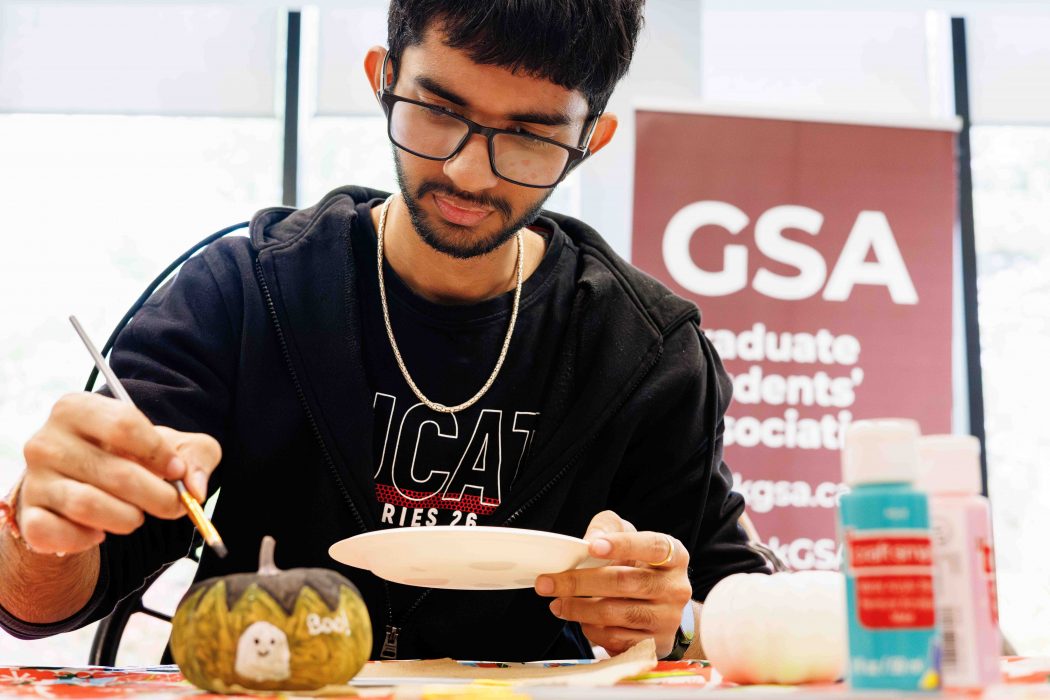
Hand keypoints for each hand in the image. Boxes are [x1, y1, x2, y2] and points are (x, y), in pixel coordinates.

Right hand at [17, 392, 220, 554]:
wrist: (82, 487)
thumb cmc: (131, 458)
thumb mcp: (172, 446)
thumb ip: (196, 457)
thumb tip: (196, 488)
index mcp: (77, 409)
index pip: (124, 424)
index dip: (159, 452)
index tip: (177, 470)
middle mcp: (47, 441)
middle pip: (116, 471)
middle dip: (157, 495)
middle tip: (173, 506)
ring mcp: (35, 480)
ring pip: (89, 505)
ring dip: (128, 518)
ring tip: (137, 516)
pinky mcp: (29, 516)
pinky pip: (59, 534)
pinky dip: (89, 538)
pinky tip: (101, 532)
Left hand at [535, 510, 691, 657]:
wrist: (662, 606)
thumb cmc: (641, 565)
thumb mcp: (629, 537)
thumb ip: (609, 527)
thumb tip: (592, 537)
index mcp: (674, 555)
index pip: (652, 546)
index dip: (623, 545)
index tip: (592, 547)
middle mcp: (675, 587)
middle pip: (625, 582)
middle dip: (580, 582)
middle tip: (548, 583)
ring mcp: (667, 618)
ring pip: (617, 614)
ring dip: (580, 609)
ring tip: (558, 603)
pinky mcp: (656, 643)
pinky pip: (617, 639)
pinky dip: (593, 630)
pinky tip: (581, 620)